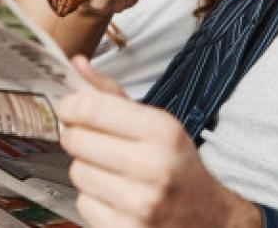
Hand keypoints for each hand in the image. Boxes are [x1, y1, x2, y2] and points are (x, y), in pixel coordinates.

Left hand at [57, 57, 261, 227]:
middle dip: (77, 135)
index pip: (91, 108)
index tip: (70, 106)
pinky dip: (92, 198)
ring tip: (110, 170)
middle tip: (92, 139)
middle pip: (76, 139)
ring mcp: (139, 204)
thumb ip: (112, 94)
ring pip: (76, 172)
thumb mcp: (156, 123)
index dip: (71, 105)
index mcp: (163, 131)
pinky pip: (82, 203)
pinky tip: (114, 195)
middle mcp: (152, 167)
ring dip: (85, 168)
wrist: (208, 218)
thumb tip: (76, 65)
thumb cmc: (176, 164)